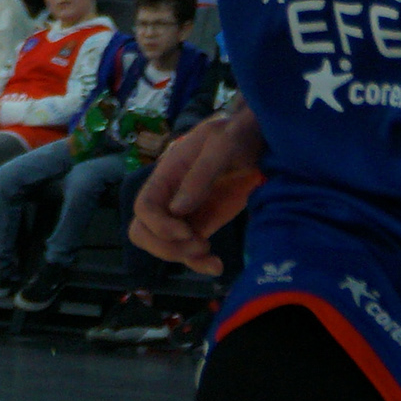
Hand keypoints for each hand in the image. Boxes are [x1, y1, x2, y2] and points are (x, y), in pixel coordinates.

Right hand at [130, 106, 264, 270]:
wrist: (258, 139)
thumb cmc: (237, 134)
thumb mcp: (222, 145)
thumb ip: (201, 175)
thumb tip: (178, 209)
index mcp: (167, 175)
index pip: (143, 207)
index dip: (157, 225)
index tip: (185, 231)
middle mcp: (170, 197)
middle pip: (143, 231)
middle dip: (166, 247)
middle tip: (198, 244)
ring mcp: (185, 213)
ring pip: (164, 246)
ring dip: (183, 258)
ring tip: (211, 254)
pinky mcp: (203, 224)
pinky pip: (190, 251)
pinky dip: (199, 264)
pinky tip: (217, 266)